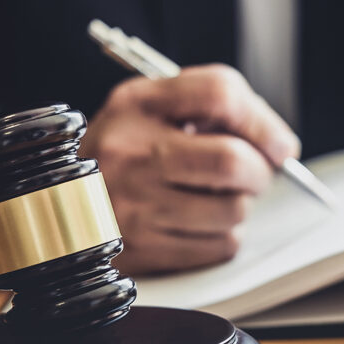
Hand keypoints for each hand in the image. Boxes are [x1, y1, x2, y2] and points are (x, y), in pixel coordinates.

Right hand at [78, 64, 299, 274]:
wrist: (63, 204)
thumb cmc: (125, 152)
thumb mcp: (154, 108)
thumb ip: (214, 108)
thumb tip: (280, 147)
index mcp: (136, 104)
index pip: (219, 93)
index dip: (264, 121)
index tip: (280, 145)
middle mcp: (129, 152)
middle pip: (231, 160)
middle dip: (259, 172)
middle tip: (252, 175)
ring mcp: (132, 205)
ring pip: (232, 210)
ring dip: (238, 207)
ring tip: (211, 198)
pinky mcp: (141, 250)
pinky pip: (218, 246)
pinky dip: (221, 237)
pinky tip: (196, 224)